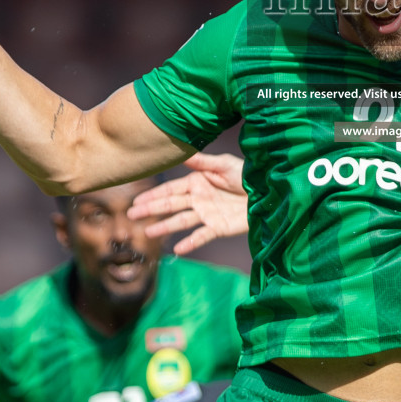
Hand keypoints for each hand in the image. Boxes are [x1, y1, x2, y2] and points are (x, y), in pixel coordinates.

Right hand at [130, 152, 248, 254]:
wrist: (268, 191)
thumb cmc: (247, 174)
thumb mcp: (224, 164)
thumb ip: (203, 162)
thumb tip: (183, 152)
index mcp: (198, 182)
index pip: (171, 189)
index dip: (153, 195)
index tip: (136, 200)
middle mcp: (199, 199)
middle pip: (171, 205)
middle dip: (151, 210)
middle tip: (132, 216)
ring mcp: (207, 214)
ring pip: (181, 221)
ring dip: (165, 227)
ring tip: (148, 234)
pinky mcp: (219, 227)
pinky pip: (202, 235)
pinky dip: (190, 243)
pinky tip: (178, 249)